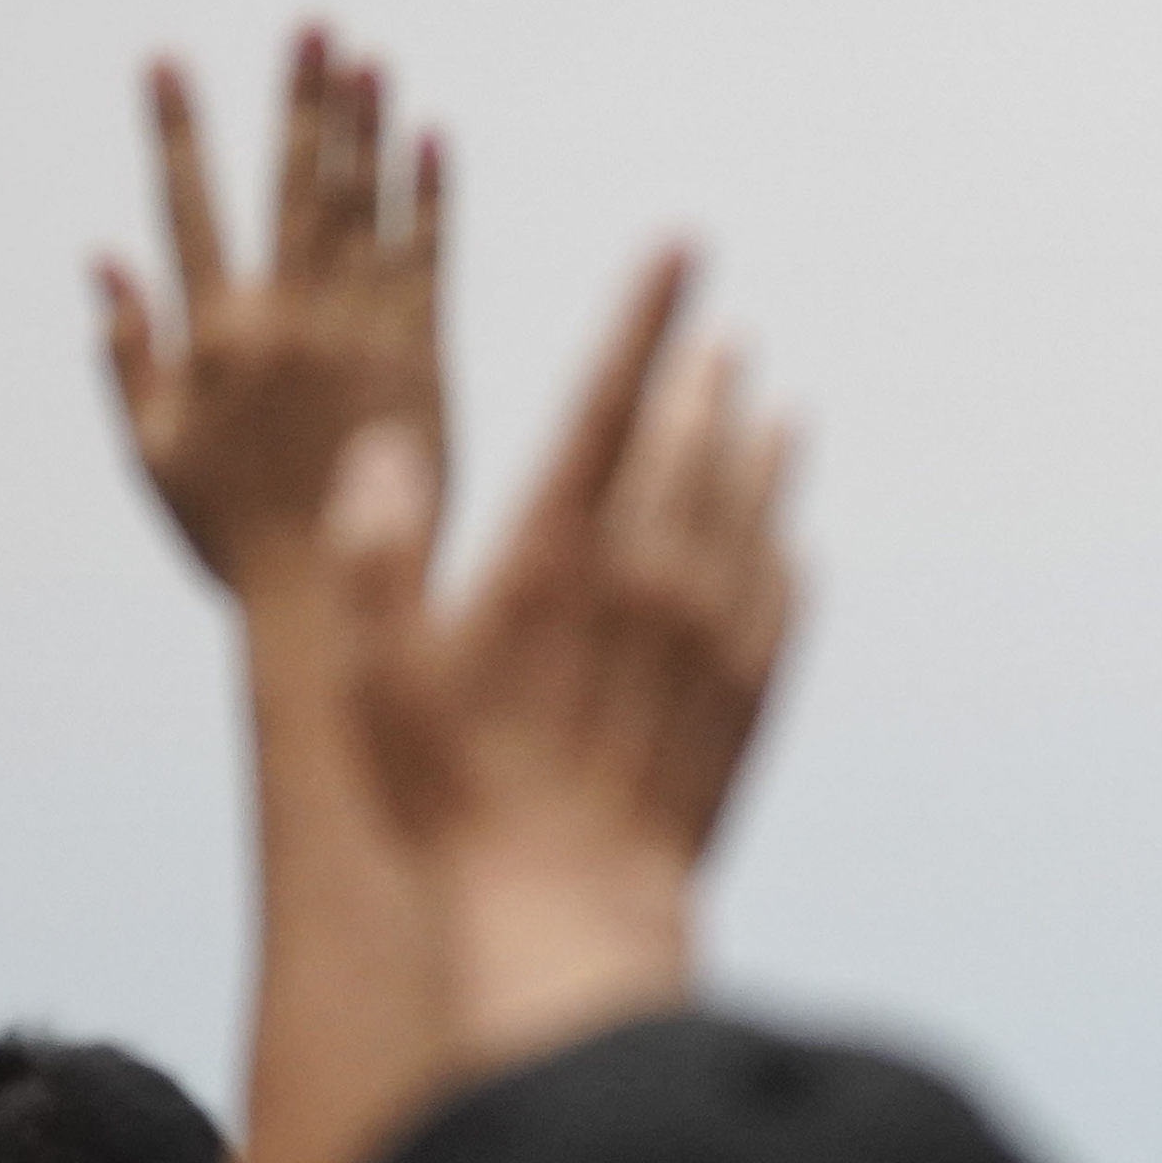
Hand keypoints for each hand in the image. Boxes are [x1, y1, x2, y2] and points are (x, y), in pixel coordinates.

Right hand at [100, 29, 443, 595]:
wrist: (336, 597)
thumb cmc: (232, 532)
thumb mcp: (155, 449)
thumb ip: (126, 353)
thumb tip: (102, 259)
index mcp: (214, 337)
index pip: (188, 211)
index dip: (176, 134)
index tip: (166, 61)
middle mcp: (288, 320)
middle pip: (293, 188)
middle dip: (299, 102)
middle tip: (312, 26)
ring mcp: (361, 334)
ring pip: (363, 210)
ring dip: (365, 130)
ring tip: (370, 58)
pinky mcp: (424, 359)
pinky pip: (429, 263)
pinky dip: (431, 200)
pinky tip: (433, 140)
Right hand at [331, 248, 797, 1067]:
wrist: (569, 912)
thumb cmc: (454, 797)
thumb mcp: (376, 672)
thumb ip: (373, 553)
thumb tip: (386, 452)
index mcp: (552, 557)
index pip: (608, 401)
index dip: (642, 317)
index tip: (678, 250)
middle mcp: (647, 581)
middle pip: (691, 446)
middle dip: (704, 377)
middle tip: (719, 328)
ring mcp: (708, 639)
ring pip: (750, 514)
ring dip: (760, 454)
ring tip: (772, 405)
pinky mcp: (746, 701)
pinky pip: (779, 604)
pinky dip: (784, 555)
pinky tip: (788, 539)